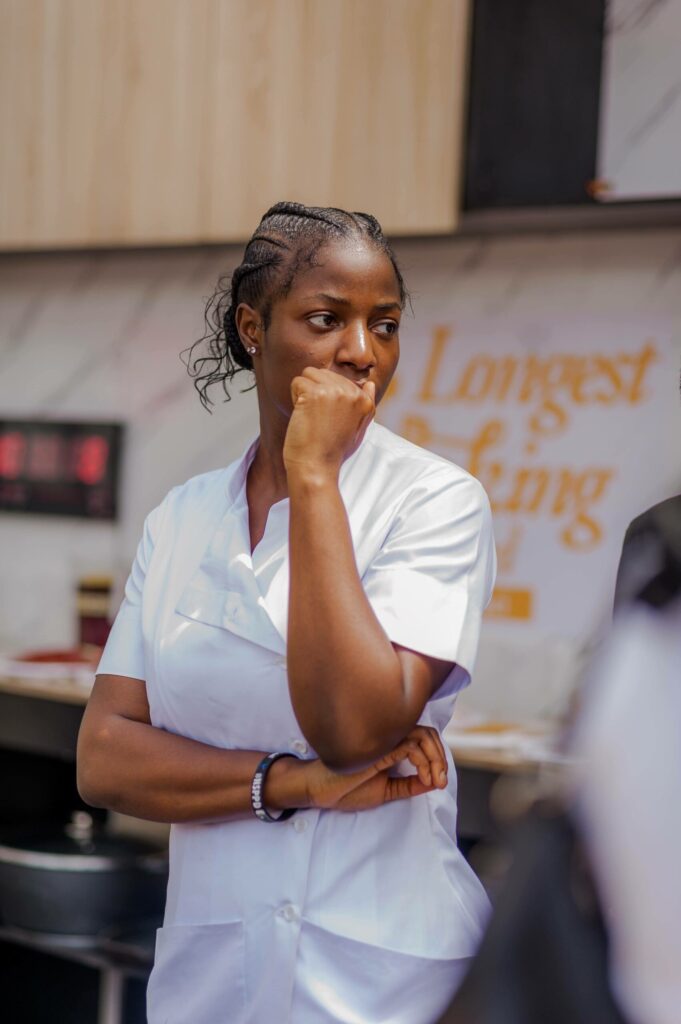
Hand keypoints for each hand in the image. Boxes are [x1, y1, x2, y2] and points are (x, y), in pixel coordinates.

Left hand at [283, 367, 374, 479]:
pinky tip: (302, 415)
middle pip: (322, 373)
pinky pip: (297, 382)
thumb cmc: (332, 452)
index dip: (326, 397)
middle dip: (314, 392)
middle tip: (317, 418)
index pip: (337, 379)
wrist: (316, 467)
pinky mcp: (315, 393)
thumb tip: (370, 384)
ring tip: (310, 415)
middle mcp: (352, 392)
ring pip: (308, 374)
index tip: (328, 419)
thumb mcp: (357, 430)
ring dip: (303, 392)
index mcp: (364, 400)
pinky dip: (293, 397)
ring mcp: (334, 391)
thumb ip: (365, 406)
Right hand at [303, 726, 448, 812]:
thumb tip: (434, 781)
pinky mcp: (378, 747)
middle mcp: (389, 738)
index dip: (438, 758)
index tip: (438, 783)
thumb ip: (408, 785)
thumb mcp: (386, 791)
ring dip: (436, 758)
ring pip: (423, 735)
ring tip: (435, 780)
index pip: (424, 739)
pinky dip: (423, 761)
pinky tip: (424, 777)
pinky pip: (409, 745)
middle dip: (441, 757)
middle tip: (441, 781)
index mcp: (391, 745)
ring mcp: (384, 740)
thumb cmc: (346, 788)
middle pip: (427, 733)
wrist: (320, 790)